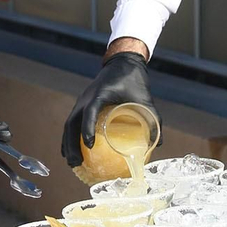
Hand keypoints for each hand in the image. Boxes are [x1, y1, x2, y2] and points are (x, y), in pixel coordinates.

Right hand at [60, 48, 156, 166]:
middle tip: (77, 163)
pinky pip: (72, 123)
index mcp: (100, 94)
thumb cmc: (134, 80)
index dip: (87, 128)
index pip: (89, 112)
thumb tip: (158, 143)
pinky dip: (70, 138)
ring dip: (68, 144)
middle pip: (72, 123)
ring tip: (73, 163)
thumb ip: (154, 119)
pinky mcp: (82, 105)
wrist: (122, 63)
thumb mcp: (145, 98)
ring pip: (69, 125)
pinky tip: (73, 152)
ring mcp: (82, 101)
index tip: (90, 145)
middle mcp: (86, 98)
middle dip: (71, 145)